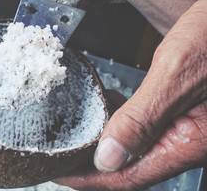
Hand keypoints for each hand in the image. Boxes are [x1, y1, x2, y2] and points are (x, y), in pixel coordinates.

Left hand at [55, 0, 206, 189]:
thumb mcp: (175, 72)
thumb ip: (142, 117)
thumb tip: (109, 157)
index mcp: (189, 142)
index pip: (129, 176)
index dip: (89, 178)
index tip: (60, 173)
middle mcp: (190, 142)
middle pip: (132, 168)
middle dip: (93, 166)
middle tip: (62, 157)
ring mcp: (188, 129)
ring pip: (138, 150)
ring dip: (106, 145)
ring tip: (77, 136)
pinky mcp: (184, 114)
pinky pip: (148, 129)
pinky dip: (122, 124)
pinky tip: (109, 108)